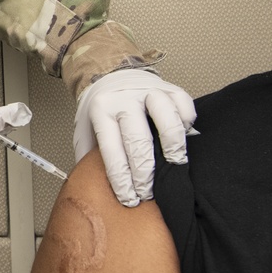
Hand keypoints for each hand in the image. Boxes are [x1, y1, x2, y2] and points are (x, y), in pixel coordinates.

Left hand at [73, 69, 196, 206]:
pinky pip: (184, 105)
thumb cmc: (102, 109)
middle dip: (144, 173)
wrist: (111, 74)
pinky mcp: (170, 88)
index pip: (111, 150)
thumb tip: (90, 187)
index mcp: (101, 110)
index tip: (129, 198)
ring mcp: (149, 91)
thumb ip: (87, 154)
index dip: (121, 178)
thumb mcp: (85, 129)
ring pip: (166, 119)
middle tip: (148, 193)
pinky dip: (187, 122)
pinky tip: (184, 137)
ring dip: (172, 147)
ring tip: (174, 166)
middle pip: (138, 140)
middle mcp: (124, 100)